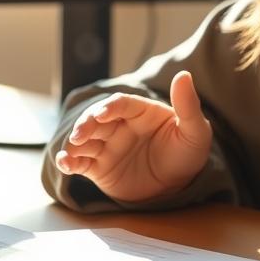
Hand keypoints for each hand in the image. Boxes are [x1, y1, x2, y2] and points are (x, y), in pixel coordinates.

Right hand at [55, 71, 211, 203]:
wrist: (178, 186)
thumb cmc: (187, 153)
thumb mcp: (195, 131)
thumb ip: (188, 105)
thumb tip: (184, 74)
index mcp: (141, 112)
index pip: (122, 104)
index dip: (110, 107)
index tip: (103, 114)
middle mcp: (121, 126)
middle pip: (97, 119)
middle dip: (86, 124)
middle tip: (80, 134)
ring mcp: (108, 146)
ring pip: (85, 139)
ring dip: (73, 142)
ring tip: (69, 151)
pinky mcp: (99, 167)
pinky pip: (80, 162)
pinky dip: (69, 162)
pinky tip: (64, 164)